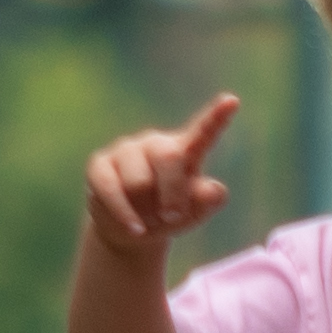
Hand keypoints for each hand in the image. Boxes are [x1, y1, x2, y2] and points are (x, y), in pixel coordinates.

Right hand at [83, 92, 240, 259]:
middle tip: (174, 216)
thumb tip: (213, 190)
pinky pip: (111, 190)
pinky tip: (135, 229)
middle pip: (168, 157)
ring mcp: (126, 151)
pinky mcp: (99, 165)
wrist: (132, 231)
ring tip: (149, 220)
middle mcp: (155, 144)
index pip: (204, 132)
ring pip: (138, 181)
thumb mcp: (194, 213)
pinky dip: (125, 215)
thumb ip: (207, 201)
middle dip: (173, 192)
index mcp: (185, 150)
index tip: (232, 101)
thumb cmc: (169, 215)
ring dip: (146, 209)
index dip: (217, 117)